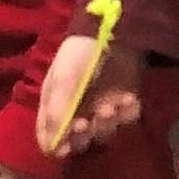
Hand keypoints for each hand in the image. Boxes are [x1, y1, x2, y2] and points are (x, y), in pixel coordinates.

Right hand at [39, 31, 143, 156]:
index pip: (50, 136)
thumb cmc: (80, 53)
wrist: (114, 32)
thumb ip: (57, 111)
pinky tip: (128, 99)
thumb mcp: (63, 79)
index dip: (56, 145)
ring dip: (107, 124)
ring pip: (104, 133)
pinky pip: (127, 120)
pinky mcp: (124, 103)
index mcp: (55, 106)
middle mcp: (78, 112)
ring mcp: (102, 108)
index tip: (64, 147)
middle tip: (87, 122)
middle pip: (78, 140)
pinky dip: (128, 114)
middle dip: (83, 136)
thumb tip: (51, 146)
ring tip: (111, 106)